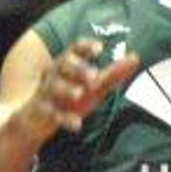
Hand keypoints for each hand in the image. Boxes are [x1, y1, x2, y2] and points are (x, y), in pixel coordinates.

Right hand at [20, 40, 139, 140]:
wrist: (34, 121)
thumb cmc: (68, 97)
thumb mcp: (92, 86)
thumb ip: (113, 73)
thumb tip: (136, 57)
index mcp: (66, 64)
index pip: (74, 50)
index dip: (85, 47)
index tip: (99, 48)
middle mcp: (54, 75)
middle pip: (62, 65)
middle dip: (77, 68)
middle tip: (93, 75)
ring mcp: (46, 93)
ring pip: (54, 88)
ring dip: (67, 90)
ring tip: (79, 93)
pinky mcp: (42, 113)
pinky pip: (52, 114)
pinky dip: (64, 119)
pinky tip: (77, 124)